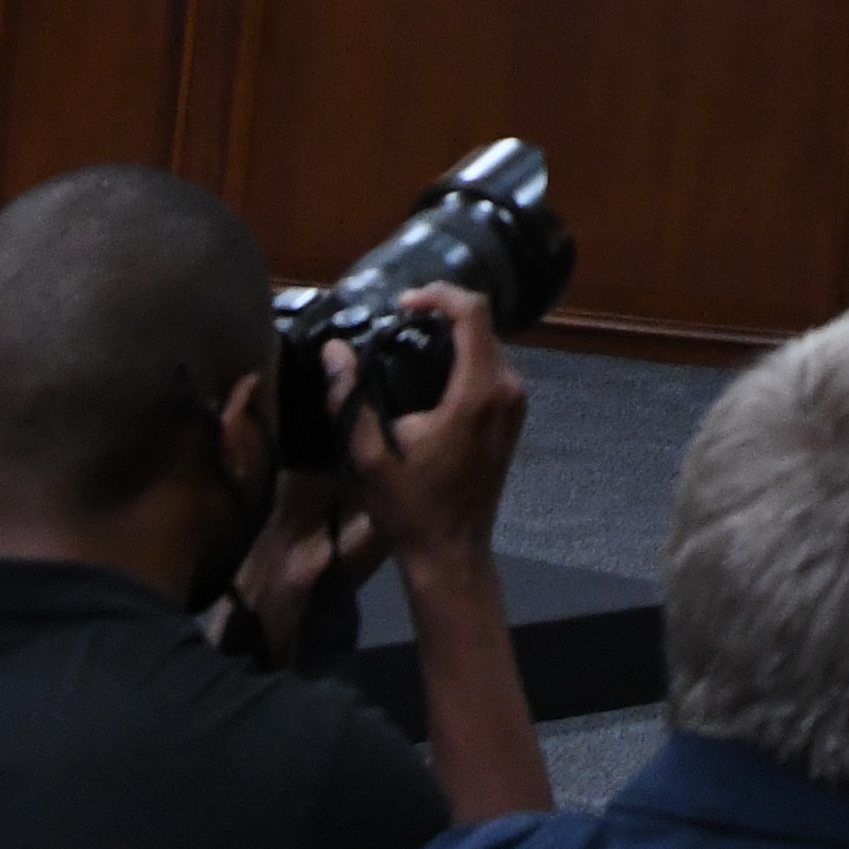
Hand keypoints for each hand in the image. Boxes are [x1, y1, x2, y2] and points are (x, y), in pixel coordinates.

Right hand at [346, 292, 527, 571]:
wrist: (451, 553)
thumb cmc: (411, 508)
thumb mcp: (370, 456)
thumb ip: (350, 399)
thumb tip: (333, 350)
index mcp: (478, 392)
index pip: (473, 313)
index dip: (438, 295)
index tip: (403, 303)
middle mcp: (507, 389)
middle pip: (482, 324)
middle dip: (442, 312)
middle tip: (397, 320)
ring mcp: (516, 403)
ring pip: (488, 345)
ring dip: (453, 335)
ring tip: (408, 341)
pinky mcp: (513, 416)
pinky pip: (492, 368)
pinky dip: (465, 357)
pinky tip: (430, 371)